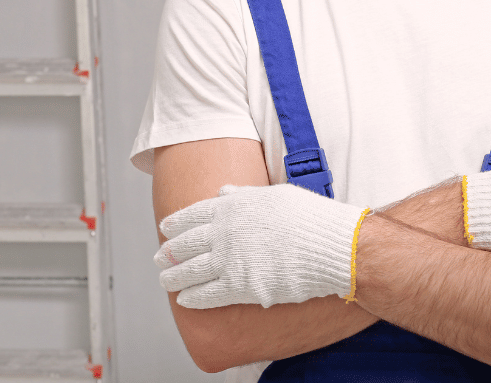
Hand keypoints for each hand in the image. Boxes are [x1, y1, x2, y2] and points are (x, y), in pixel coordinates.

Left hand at [156, 183, 366, 308]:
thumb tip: (224, 190)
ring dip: (173, 276)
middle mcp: (225, 231)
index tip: (165, 229)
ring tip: (165, 280)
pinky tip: (184, 300)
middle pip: (186, 243)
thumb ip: (245, 194)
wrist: (331, 246)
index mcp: (232, 205)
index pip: (193, 214)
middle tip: (159, 257)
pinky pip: (207, 294)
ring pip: (190, 270)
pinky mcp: (240, 286)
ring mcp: (230, 259)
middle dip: (170, 252)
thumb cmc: (309, 217)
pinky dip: (192, 297)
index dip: (176, 223)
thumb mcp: (275, 194)